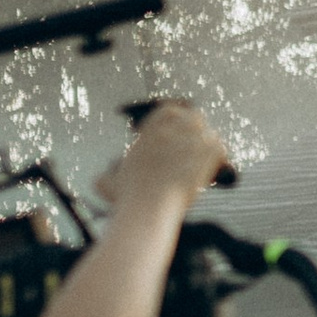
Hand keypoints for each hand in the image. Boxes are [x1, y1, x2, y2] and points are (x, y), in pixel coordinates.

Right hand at [95, 100, 230, 212]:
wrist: (148, 206)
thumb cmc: (128, 200)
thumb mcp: (109, 184)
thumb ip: (104, 178)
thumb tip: (97, 181)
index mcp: (150, 132)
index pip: (169, 110)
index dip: (176, 118)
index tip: (178, 133)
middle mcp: (170, 131)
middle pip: (193, 117)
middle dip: (196, 129)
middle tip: (198, 145)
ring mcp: (189, 140)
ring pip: (207, 132)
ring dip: (207, 144)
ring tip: (207, 157)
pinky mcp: (204, 153)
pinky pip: (219, 146)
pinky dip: (219, 155)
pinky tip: (218, 165)